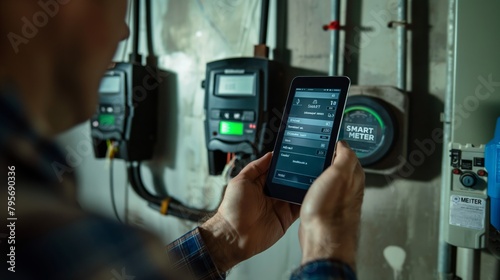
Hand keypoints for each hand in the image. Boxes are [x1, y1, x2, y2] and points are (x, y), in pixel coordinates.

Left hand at [199, 153, 299, 271]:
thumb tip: (269, 155)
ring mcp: (279, 206)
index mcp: (260, 184)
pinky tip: (310, 195)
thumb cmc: (232, 210)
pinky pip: (299, 208)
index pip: (276, 170)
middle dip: (297, 174)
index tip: (295, 154)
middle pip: (289, 180)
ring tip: (311, 178)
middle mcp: (271, 194)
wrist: (235, 235)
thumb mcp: (240, 181)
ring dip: (303, 187)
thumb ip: (255, 167)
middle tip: (307, 166)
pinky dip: (305, 202)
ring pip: (296, 193)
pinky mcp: (286, 218)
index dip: (284, 163)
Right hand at [299, 141, 364, 269]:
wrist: (322, 240)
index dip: (334, 146)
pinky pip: (316, 192)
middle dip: (323, 159)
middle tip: (311, 153)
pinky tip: (302, 187)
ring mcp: (334, 199)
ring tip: (304, 169)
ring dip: (315, 174)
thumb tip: (343, 143)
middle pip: (335, 167)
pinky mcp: (322, 209)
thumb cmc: (331, 211)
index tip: (323, 140)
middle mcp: (346, 188)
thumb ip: (345, 156)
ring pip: (325, 180)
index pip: (346, 154)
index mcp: (353, 176)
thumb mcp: (340, 174)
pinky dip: (309, 187)